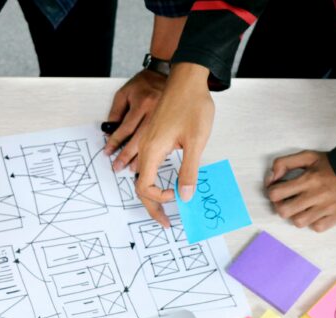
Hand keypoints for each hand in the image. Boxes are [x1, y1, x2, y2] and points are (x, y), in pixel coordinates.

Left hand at [104, 69, 166, 171]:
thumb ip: (116, 112)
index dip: (115, 142)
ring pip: (153, 143)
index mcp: (142, 103)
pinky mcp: (174, 122)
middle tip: (118, 167)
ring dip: (142, 158)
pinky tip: (151, 160)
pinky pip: (165, 140)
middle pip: (139, 139)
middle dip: (127, 156)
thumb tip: (109, 132)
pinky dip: (157, 152)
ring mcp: (167, 118)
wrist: (168, 74)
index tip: (107, 152)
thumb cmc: (144, 84)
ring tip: (133, 169)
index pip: (125, 128)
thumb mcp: (124, 93)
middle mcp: (155, 111)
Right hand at [135, 63, 213, 226]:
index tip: (177, 196)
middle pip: (139, 185)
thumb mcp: (196, 141)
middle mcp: (145, 148)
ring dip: (149, 194)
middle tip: (164, 222)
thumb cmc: (192, 105)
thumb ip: (188, 170)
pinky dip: (150, 179)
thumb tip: (184, 195)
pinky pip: (145, 164)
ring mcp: (147, 142)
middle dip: (151, 206)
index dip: (158, 198)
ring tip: (160, 207)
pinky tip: (161, 183)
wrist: (188, 78)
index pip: (145, 186)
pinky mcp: (152, 137)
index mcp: (153, 150)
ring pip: (140, 175)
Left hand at [266, 150, 335, 231]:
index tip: (278, 189)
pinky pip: (317, 227)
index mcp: (308, 180)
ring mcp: (326, 208)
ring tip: (301, 207)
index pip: (275, 193)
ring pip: (298, 222)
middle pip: (283, 211)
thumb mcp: (309, 157)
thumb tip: (271, 176)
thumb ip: (285, 163)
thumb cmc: (334, 165)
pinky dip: (314, 222)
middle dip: (281, 206)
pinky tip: (316, 213)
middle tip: (287, 201)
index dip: (272, 192)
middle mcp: (316, 195)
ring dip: (296, 215)